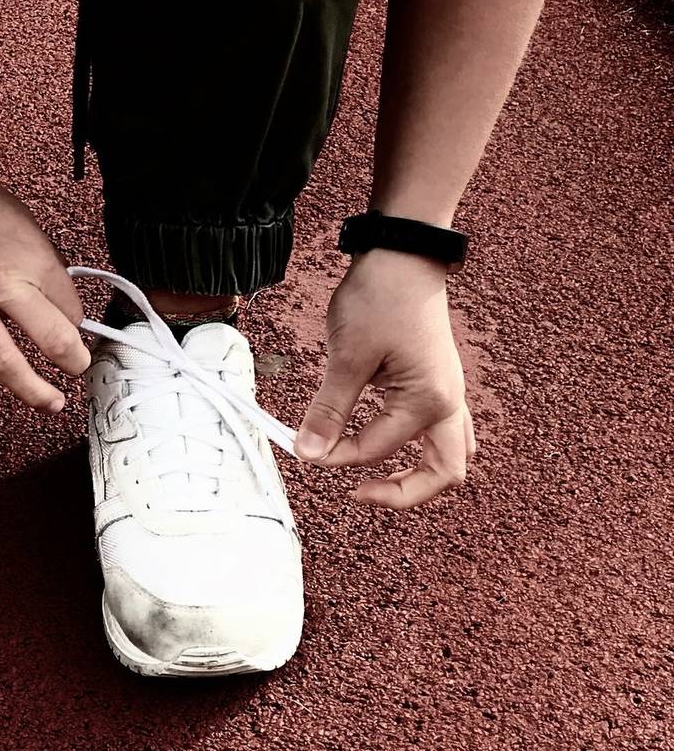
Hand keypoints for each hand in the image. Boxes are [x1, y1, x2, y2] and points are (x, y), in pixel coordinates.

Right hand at [0, 141, 89, 435]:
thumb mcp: (16, 215)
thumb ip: (37, 254)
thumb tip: (52, 288)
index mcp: (28, 257)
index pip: (69, 303)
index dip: (76, 317)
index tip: (71, 323)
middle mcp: (1, 287)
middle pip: (53, 338)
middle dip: (73, 359)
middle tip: (78, 368)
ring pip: (5, 364)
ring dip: (33, 391)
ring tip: (51, 404)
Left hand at [295, 249, 473, 506]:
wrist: (403, 256)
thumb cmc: (379, 299)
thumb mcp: (347, 356)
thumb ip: (329, 410)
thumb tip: (308, 453)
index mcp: (429, 402)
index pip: (376, 449)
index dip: (335, 456)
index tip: (301, 448)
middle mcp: (449, 403)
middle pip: (445, 473)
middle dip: (404, 493)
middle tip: (358, 494)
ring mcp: (449, 393)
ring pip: (449, 453)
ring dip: (418, 473)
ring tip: (374, 478)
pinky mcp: (438, 382)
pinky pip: (440, 430)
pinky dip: (417, 446)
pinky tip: (384, 441)